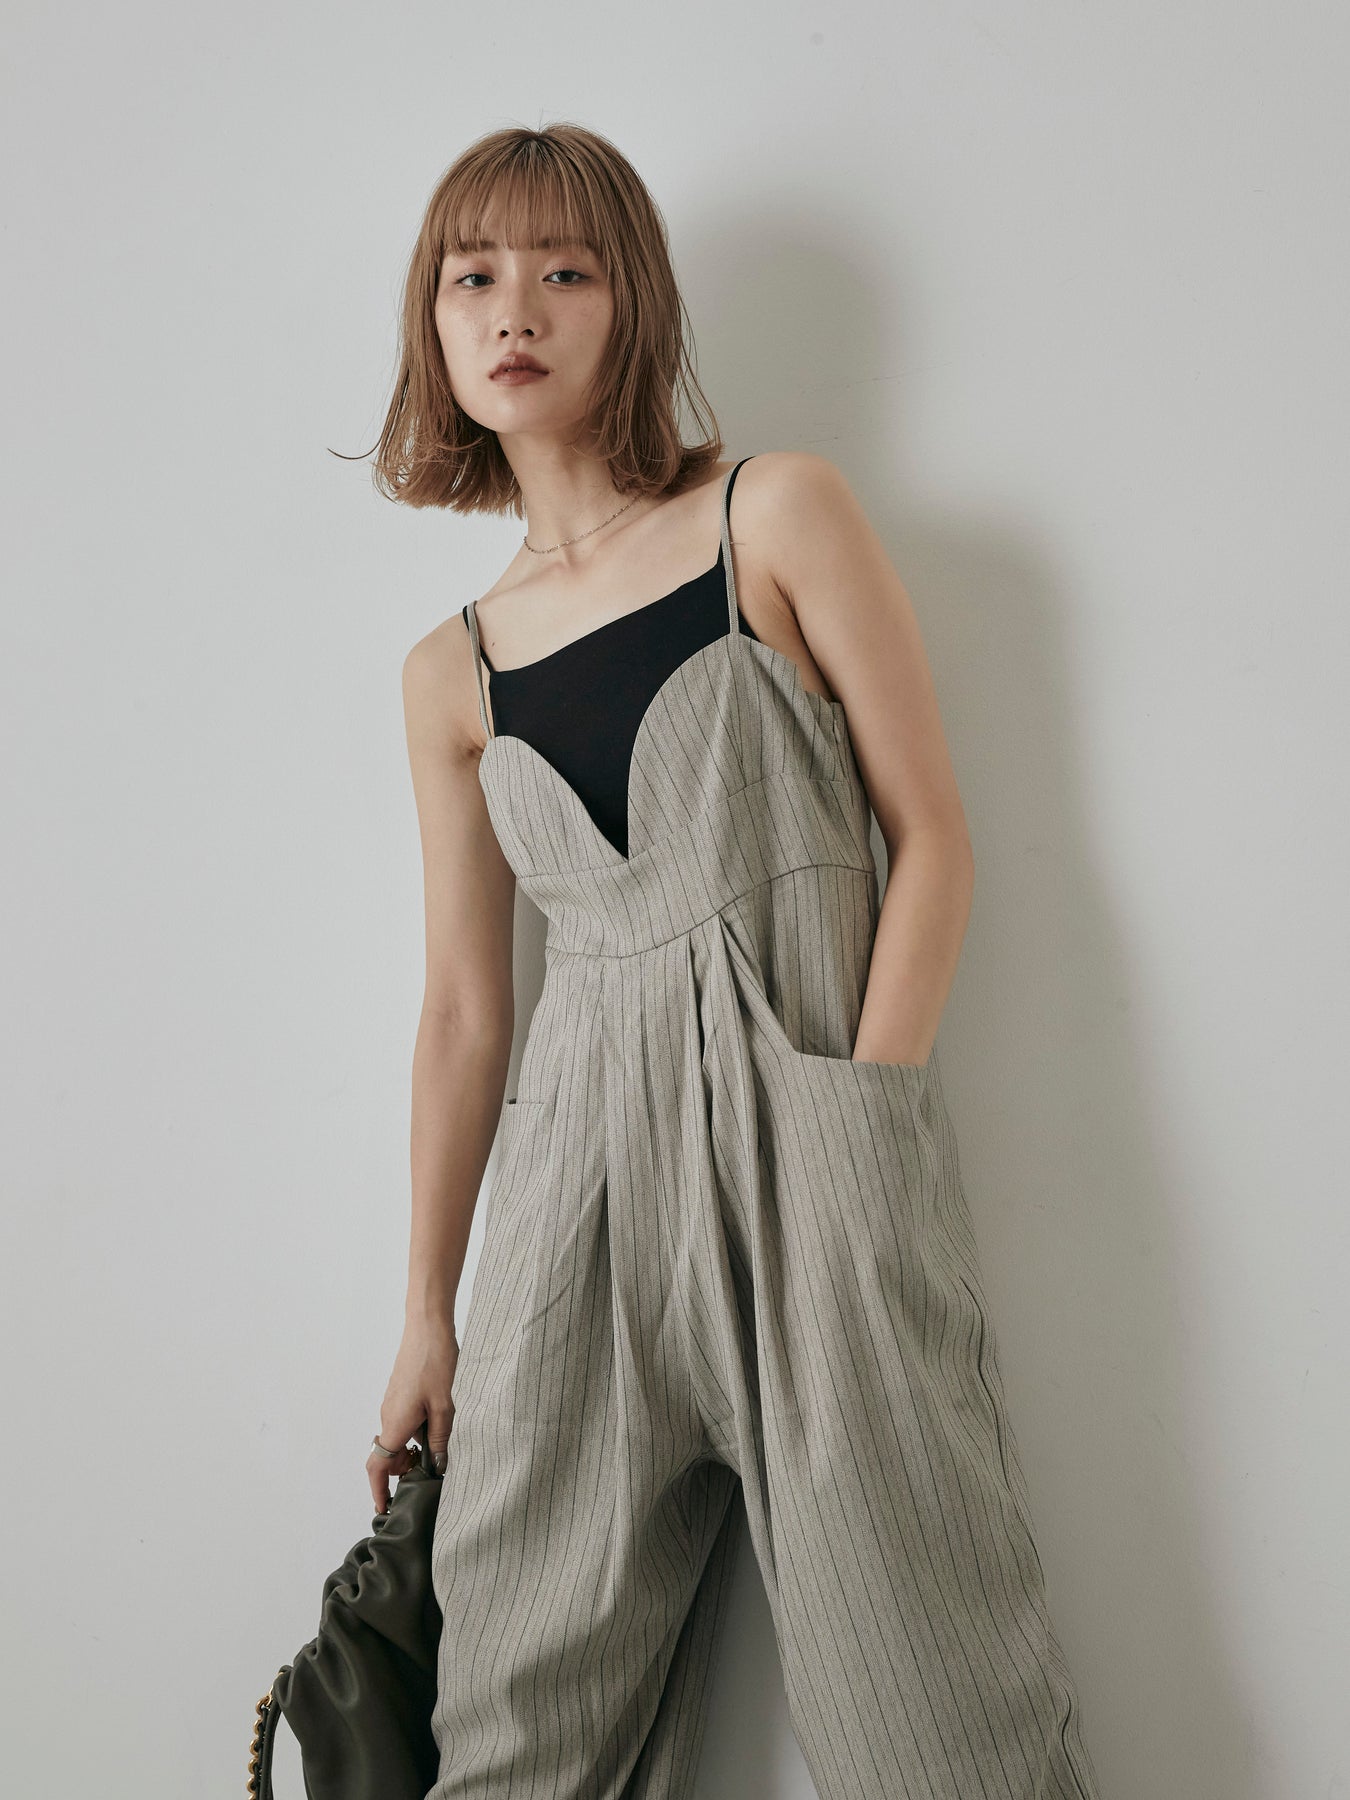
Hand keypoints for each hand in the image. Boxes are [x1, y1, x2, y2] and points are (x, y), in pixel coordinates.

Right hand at [366, 1314, 458, 1515]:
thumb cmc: (435, 1362)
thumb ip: (439, 1440)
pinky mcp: (398, 1395)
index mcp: (394, 1424)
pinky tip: (438, 1422)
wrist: (427, 1327)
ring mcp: (391, 1405)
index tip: (385, 1509)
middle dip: (404, 1470)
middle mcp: (387, 1417)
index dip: (379, 1491)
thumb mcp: (444, 1407)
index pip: (377, 1468)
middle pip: (388, 1456)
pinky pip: (401, 1423)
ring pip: (396, 1439)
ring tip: (440, 1442)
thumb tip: (436, 1467)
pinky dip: (414, 1432)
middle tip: (431, 1471)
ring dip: (412, 1449)